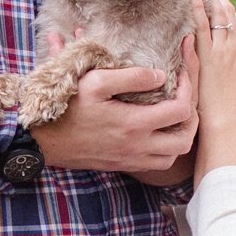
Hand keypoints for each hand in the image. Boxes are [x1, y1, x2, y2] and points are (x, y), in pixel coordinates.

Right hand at [34, 32, 200, 173]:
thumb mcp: (95, 82)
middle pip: (185, 139)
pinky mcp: (121, 164)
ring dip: (180, 135)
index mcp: (134, 124)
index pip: (181, 109)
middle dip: (193, 116)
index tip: (182, 71)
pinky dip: (165, 149)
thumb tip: (160, 76)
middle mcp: (138, 146)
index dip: (189, 87)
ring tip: (175, 114)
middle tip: (185, 96)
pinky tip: (157, 131)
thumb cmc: (67, 108)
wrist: (42, 141)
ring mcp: (130, 159)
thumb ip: (130, 77)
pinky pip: (156, 163)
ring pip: (173, 156)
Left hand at [191, 0, 235, 178]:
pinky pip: (203, 25)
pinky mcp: (209, 54)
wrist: (229, 122)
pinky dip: (199, 9)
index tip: (220, 3)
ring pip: (218, 15)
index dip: (228, 11)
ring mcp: (224, 50)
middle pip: (230, 14)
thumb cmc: (234, 111)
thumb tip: (231, 62)